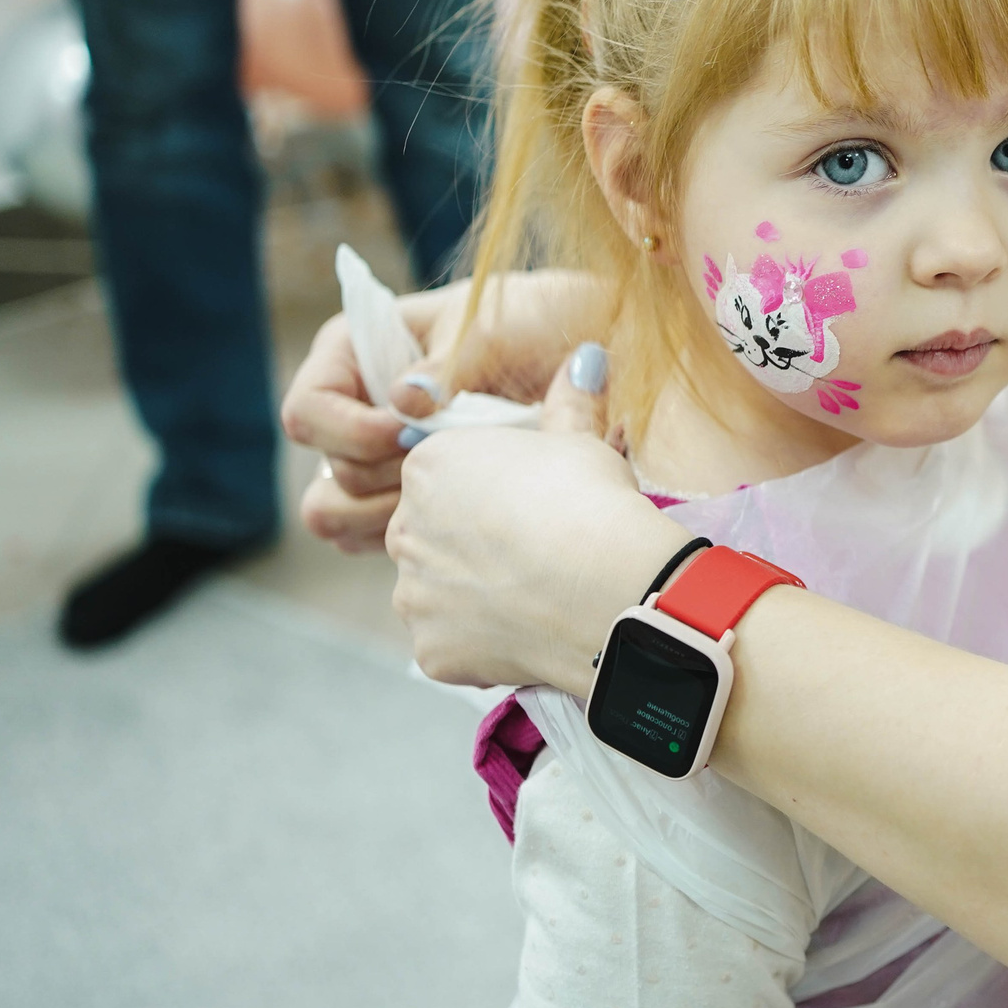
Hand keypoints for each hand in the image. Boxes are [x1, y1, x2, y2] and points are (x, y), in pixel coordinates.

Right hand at [280, 270, 603, 551]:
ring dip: (393, 516)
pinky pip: (374, 537)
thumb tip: (403, 400)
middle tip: (453, 465)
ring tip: (458, 497)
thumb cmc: (536, 321)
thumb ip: (448, 364)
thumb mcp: (494, 328)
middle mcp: (355, 407)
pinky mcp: (406, 493)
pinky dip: (410, 536)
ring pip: (340, 514)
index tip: (411, 436)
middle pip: (330, 472)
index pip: (307, 410)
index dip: (352, 432)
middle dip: (388, 477)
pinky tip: (461, 519)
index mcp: (352, 352)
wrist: (586, 351)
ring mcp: (377, 455)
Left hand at [388, 345, 687, 690]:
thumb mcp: (580, 440)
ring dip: (476, 593)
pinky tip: (531, 627)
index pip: (444, 474)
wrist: (605, 587)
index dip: (492, 488)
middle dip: (474, 542)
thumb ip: (568, 402)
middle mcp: (402, 529)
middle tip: (537, 546)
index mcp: (429, 467)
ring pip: (438, 592)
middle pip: (434, 533)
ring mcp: (413, 594)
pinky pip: (453, 644)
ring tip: (538, 591)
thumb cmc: (589, 501)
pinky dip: (485, 641)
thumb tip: (585, 357)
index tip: (534, 500)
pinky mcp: (430, 650)